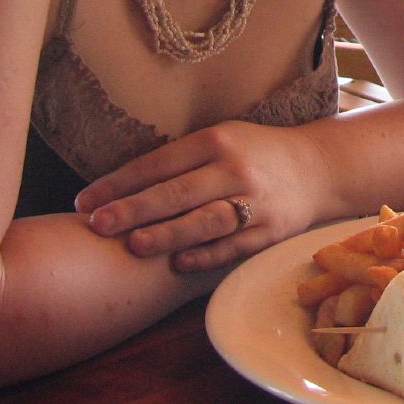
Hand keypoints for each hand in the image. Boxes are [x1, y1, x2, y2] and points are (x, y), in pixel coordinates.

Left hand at [74, 120, 325, 271]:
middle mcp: (235, 168)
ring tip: (134, 245)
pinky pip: (234, 245)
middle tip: (96, 224)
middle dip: (134, 209)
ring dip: (168, 233)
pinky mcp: (272, 230)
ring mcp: (256, 200)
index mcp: (216, 140)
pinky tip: (179, 264)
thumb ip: (180, 160)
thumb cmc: (254, 153)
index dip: (119, 183)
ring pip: (206, 220)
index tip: (84, 202)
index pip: (158, 162)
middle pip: (178, 191)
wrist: (319, 167)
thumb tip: (118, 188)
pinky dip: (207, 255)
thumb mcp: (222, 139)